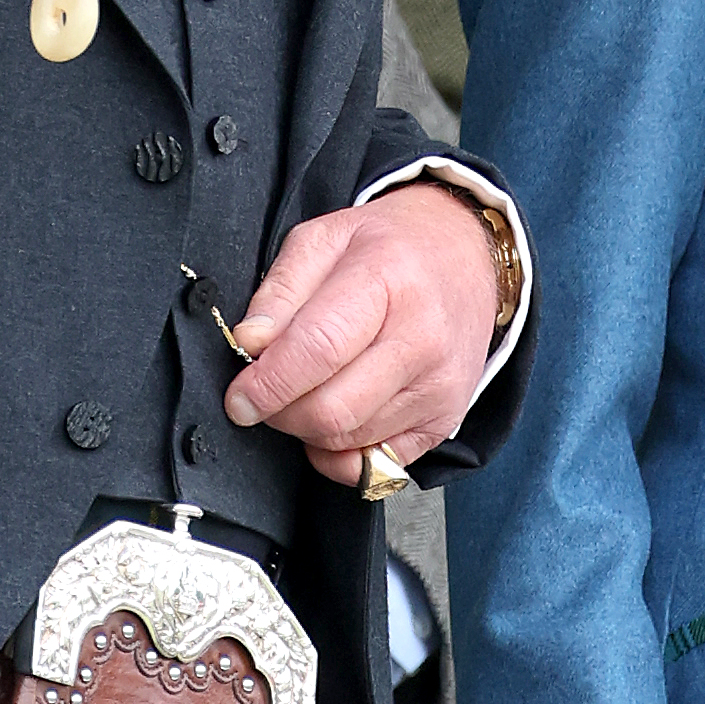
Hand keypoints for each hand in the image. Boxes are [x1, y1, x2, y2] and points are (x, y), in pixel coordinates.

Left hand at [222, 183, 498, 482]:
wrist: (464, 256)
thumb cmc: (390, 247)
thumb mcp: (325, 239)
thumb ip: (280, 292)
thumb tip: (251, 345)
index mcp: (386, 279)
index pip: (319, 349)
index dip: (268, 383)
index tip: (240, 397)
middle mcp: (421, 337)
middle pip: (332, 409)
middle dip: (281, 412)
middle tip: (268, 392)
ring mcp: (438, 385)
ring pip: (348, 440)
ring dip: (308, 428)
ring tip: (308, 390)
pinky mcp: (444, 419)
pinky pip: (375, 464)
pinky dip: (341, 454)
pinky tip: (337, 417)